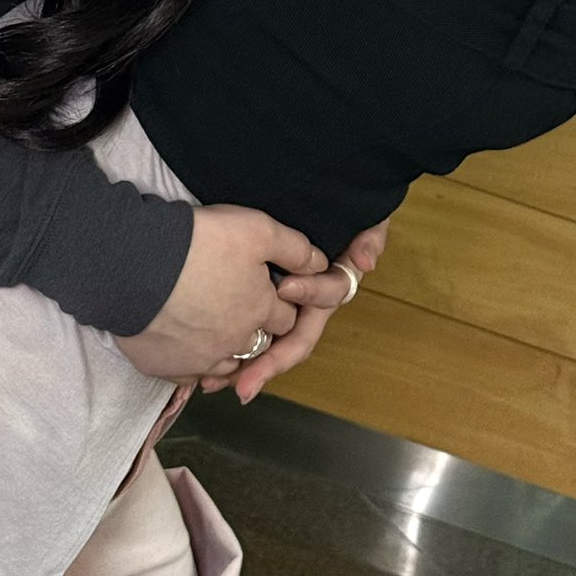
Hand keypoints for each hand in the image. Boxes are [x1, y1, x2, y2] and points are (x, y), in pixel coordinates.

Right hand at [114, 204, 326, 382]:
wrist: (136, 264)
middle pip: (259, 345)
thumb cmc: (201, 242)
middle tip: (245, 312)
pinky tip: (187, 346)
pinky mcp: (167, 368)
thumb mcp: (257, 229)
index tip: (272, 291)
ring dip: (228, 353)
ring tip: (219, 333)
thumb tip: (320, 262)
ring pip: (226, 366)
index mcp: (261, 310)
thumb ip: (294, 248)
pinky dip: (193, 364)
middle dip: (258, 331)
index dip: (282, 303)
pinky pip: (190, 375)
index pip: (287, 318)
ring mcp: (201, 360)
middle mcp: (236, 342)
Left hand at [201, 218, 389, 403]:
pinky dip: (231, 354)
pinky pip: (249, 334)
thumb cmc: (339, 205)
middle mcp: (308, 301)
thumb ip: (369, 236)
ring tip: (217, 384)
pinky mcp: (259, 303)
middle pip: (294, 338)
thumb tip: (365, 264)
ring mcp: (284, 306)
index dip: (310, 293)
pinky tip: (206, 374)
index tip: (285, 287)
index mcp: (332, 281)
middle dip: (271, 362)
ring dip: (247, 366)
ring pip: (269, 343)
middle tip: (246, 382)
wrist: (310, 191)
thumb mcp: (362, 216)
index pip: (326, 295)